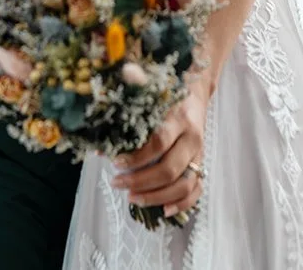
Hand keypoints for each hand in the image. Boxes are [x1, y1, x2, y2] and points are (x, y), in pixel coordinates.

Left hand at [111, 83, 209, 217]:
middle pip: (169, 168)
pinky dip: (182, 203)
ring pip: (183, 184)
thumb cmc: (165, 98)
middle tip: (118, 183)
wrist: (195, 93)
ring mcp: (199, 153)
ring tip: (133, 198)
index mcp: (178, 118)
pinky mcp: (202, 164)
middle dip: (141, 182)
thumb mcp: (149, 100)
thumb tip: (100, 146)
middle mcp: (192, 137)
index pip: (158, 143)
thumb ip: (127, 120)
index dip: (136, 158)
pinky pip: (196, 190)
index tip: (116, 164)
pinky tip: (164, 210)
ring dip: (156, 196)